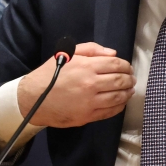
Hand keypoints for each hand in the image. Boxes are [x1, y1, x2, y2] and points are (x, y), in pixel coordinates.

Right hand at [18, 42, 134, 128]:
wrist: (33, 98)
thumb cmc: (50, 74)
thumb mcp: (68, 54)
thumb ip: (92, 50)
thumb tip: (113, 54)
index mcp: (87, 67)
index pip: (116, 65)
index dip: (126, 66)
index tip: (128, 68)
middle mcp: (91, 84)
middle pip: (120, 81)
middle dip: (129, 79)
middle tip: (132, 79)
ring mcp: (90, 102)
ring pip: (118, 97)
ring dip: (127, 93)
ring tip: (129, 90)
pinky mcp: (87, 116)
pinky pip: (109, 112)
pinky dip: (119, 106)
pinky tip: (121, 102)